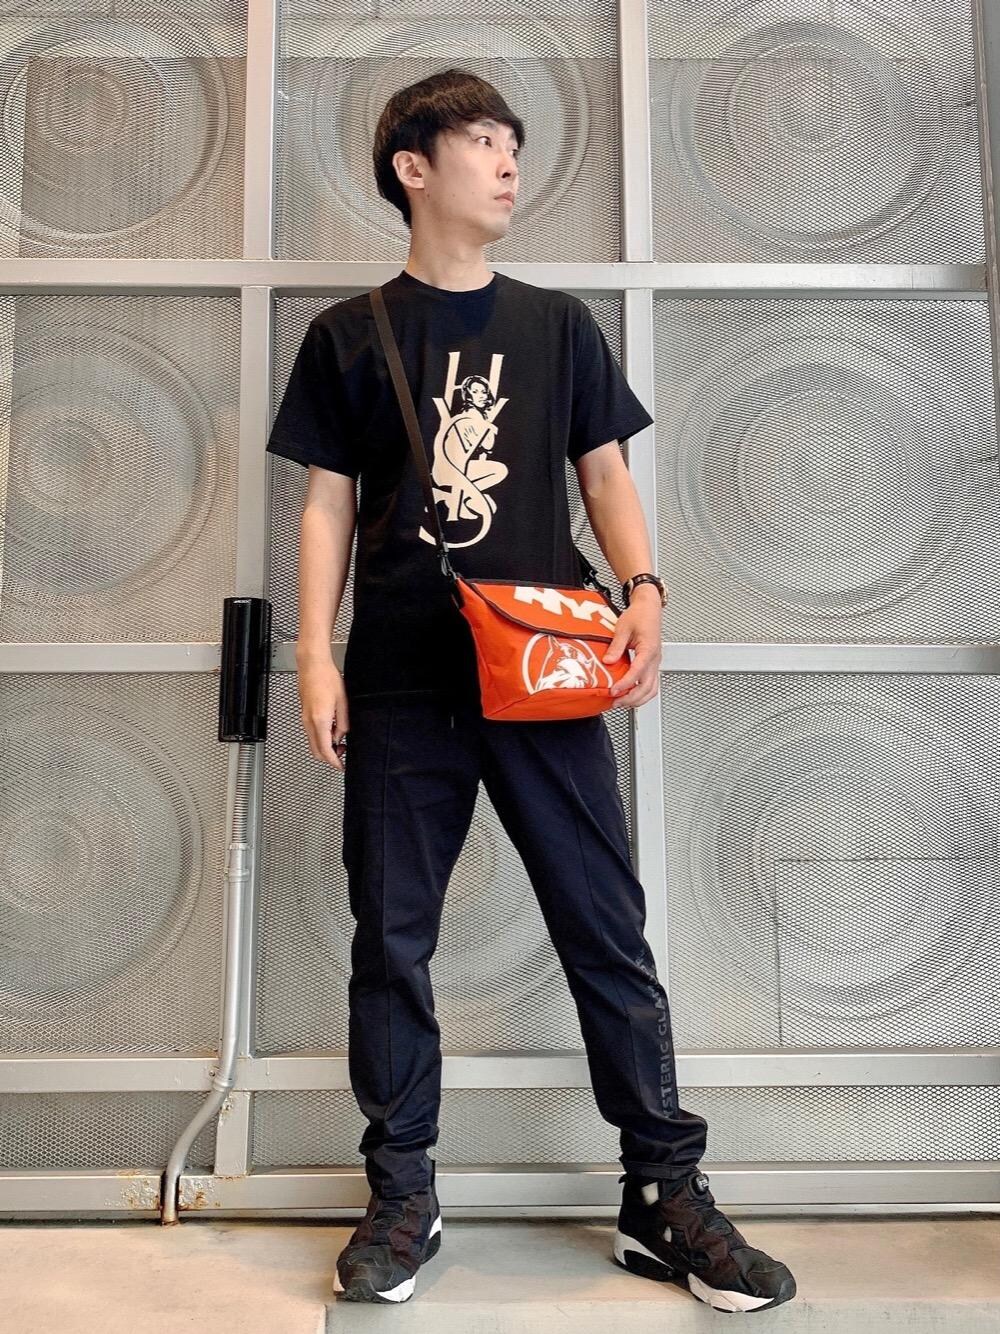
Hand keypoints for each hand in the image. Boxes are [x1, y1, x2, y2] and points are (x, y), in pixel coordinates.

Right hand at [296, 647, 349, 770]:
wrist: (312, 664)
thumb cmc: (326, 677)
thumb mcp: (343, 701)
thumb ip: (343, 722)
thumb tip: (342, 735)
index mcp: (320, 720)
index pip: (325, 750)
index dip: (334, 762)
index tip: (342, 766)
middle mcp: (309, 722)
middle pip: (316, 751)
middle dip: (329, 758)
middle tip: (343, 754)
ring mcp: (304, 718)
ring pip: (312, 743)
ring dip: (325, 748)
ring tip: (339, 742)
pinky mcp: (304, 714)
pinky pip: (311, 733)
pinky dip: (320, 738)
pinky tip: (332, 731)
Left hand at [602, 588, 661, 708]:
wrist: (649, 608)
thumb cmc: (639, 615)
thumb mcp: (623, 627)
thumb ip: (616, 646)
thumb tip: (608, 661)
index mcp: (649, 649)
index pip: (638, 672)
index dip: (625, 684)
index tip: (614, 691)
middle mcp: (654, 659)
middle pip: (647, 686)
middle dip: (631, 698)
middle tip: (615, 703)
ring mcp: (655, 663)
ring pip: (652, 689)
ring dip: (637, 699)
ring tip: (621, 703)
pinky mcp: (652, 665)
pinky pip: (651, 685)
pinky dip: (642, 694)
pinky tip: (629, 696)